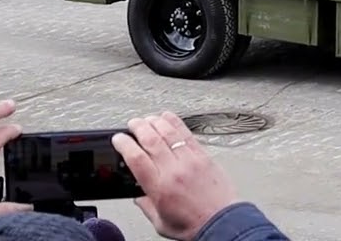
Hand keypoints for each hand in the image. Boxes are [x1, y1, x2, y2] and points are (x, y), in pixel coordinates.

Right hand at [113, 112, 239, 240]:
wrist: (222, 222)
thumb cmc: (194, 225)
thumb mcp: (161, 223)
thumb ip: (147, 207)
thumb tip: (138, 197)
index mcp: (159, 188)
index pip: (136, 158)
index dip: (124, 144)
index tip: (118, 138)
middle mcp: (174, 171)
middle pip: (151, 140)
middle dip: (138, 127)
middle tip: (132, 123)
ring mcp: (190, 161)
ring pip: (169, 133)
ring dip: (155, 122)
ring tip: (147, 118)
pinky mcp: (204, 156)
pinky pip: (187, 134)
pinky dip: (176, 122)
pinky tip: (168, 116)